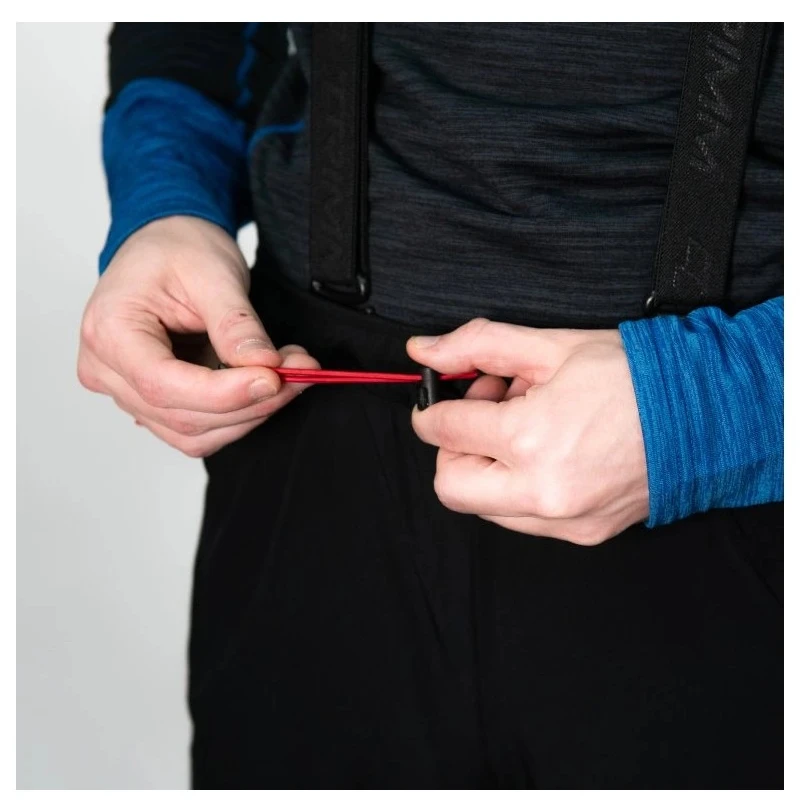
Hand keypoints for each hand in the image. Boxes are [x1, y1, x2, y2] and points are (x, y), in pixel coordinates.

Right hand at [78, 216, 318, 456]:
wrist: (167, 245)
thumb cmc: (178, 249)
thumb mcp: (212, 273)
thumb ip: (235, 324)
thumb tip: (264, 365)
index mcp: (108, 331)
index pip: (163, 384)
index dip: (223, 393)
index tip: (274, 379)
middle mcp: (107, 370)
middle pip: (182, 416)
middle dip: (250, 402)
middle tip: (299, 373)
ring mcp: (127, 392)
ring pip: (194, 434)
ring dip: (250, 413)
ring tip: (289, 375)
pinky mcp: (154, 403)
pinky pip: (198, 429)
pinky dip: (239, 414)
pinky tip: (266, 386)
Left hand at [408, 318, 648, 543]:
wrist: (708, 414)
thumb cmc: (635, 376)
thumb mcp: (551, 346)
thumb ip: (478, 346)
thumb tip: (423, 351)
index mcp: (530, 439)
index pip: (444, 432)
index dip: (432, 411)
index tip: (439, 402)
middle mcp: (542, 491)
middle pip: (451, 486)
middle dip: (453, 450)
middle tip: (485, 415)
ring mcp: (564, 519)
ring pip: (485, 507)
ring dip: (487, 469)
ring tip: (524, 430)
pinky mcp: (583, 533)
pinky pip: (523, 518)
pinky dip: (518, 487)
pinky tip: (547, 453)